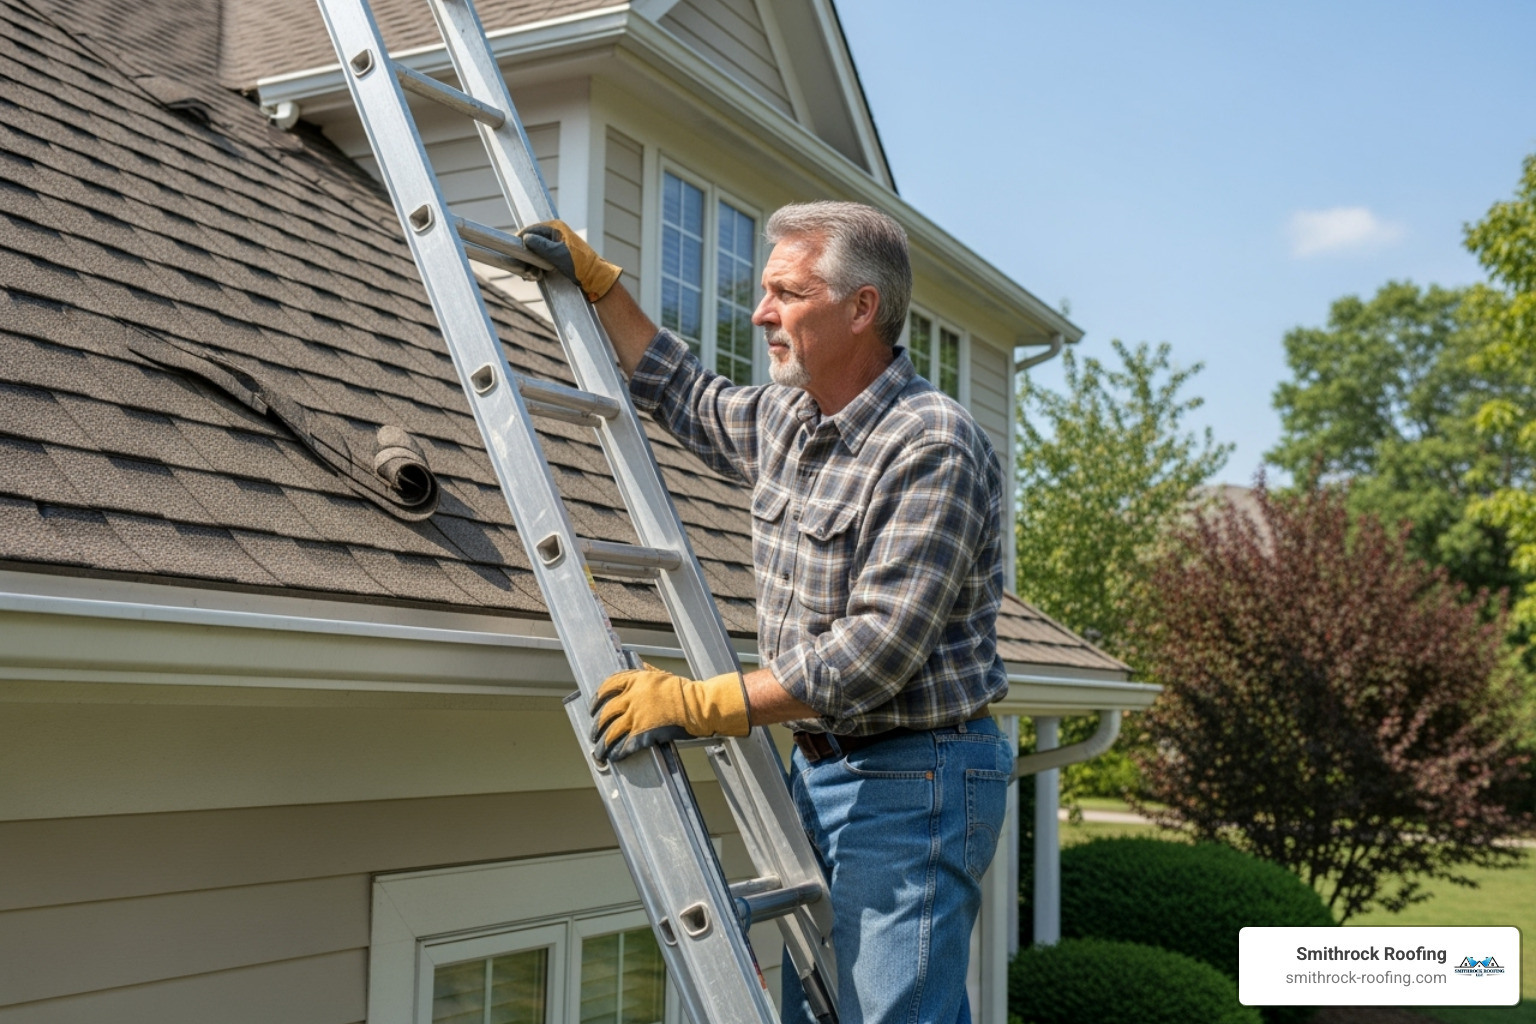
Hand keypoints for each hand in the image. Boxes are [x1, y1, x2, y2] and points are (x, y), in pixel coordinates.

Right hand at [518, 219, 621, 302]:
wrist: (595, 278)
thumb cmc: (579, 265)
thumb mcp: (558, 254)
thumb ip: (541, 245)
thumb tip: (525, 238)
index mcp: (556, 227)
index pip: (532, 229)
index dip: (521, 238)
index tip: (513, 249)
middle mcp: (555, 234)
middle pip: (532, 241)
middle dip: (526, 254)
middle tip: (523, 267)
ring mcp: (556, 245)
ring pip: (535, 252)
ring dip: (531, 263)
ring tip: (531, 275)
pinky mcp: (557, 256)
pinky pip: (541, 259)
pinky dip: (537, 267)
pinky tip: (536, 276)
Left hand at [590, 666, 749, 761]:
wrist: (698, 706)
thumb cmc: (684, 692)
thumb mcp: (661, 675)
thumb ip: (646, 671)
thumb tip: (639, 665)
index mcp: (635, 680)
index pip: (607, 687)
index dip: (596, 700)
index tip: (593, 708)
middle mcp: (632, 697)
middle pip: (605, 713)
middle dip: (596, 727)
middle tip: (594, 734)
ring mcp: (636, 716)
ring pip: (611, 733)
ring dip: (603, 745)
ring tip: (600, 753)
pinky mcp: (643, 733)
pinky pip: (624, 745)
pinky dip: (617, 753)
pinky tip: (615, 757)